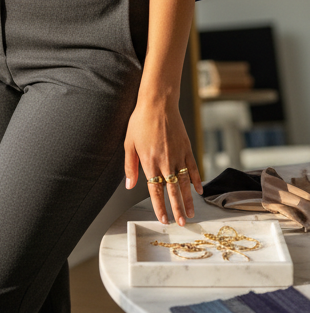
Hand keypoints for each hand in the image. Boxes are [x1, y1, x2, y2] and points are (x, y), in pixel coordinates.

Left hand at [124, 96, 202, 225]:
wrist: (158, 104)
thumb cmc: (140, 122)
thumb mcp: (129, 143)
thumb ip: (130, 166)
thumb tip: (129, 185)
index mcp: (149, 162)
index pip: (155, 190)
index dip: (159, 207)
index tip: (164, 220)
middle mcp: (165, 162)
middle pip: (172, 191)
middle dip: (177, 209)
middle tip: (181, 224)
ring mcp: (178, 156)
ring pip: (185, 183)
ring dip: (188, 200)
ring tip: (191, 213)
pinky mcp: (187, 149)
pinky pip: (193, 168)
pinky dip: (197, 181)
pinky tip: (199, 191)